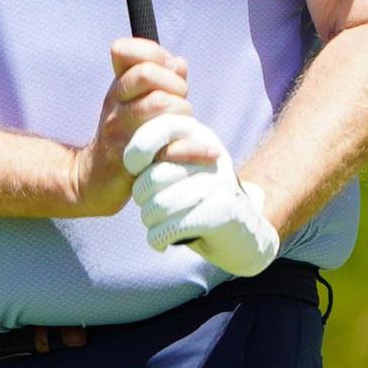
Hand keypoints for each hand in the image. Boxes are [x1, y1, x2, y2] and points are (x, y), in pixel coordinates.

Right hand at [73, 38, 193, 213]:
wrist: (95, 180)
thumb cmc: (124, 137)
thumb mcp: (133, 103)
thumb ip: (160, 81)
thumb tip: (179, 63)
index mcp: (117, 89)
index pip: (125, 51)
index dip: (156, 54)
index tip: (170, 72)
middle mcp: (115, 106)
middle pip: (147, 74)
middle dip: (175, 85)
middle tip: (181, 104)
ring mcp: (121, 133)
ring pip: (158, 104)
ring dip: (183, 114)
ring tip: (185, 128)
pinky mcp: (133, 161)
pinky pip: (169, 148)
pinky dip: (194, 149)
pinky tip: (209, 152)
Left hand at [124, 117, 283, 276]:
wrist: (242, 234)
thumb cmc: (198, 199)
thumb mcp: (180, 167)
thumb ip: (156, 155)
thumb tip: (125, 155)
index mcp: (199, 136)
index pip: (161, 127)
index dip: (137, 149)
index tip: (133, 168)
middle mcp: (212, 155)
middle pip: (152, 177)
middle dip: (142, 198)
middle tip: (152, 207)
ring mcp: (220, 183)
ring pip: (158, 206)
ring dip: (150, 221)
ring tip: (159, 223)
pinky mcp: (222, 212)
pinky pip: (169, 228)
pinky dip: (158, 239)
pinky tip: (164, 240)